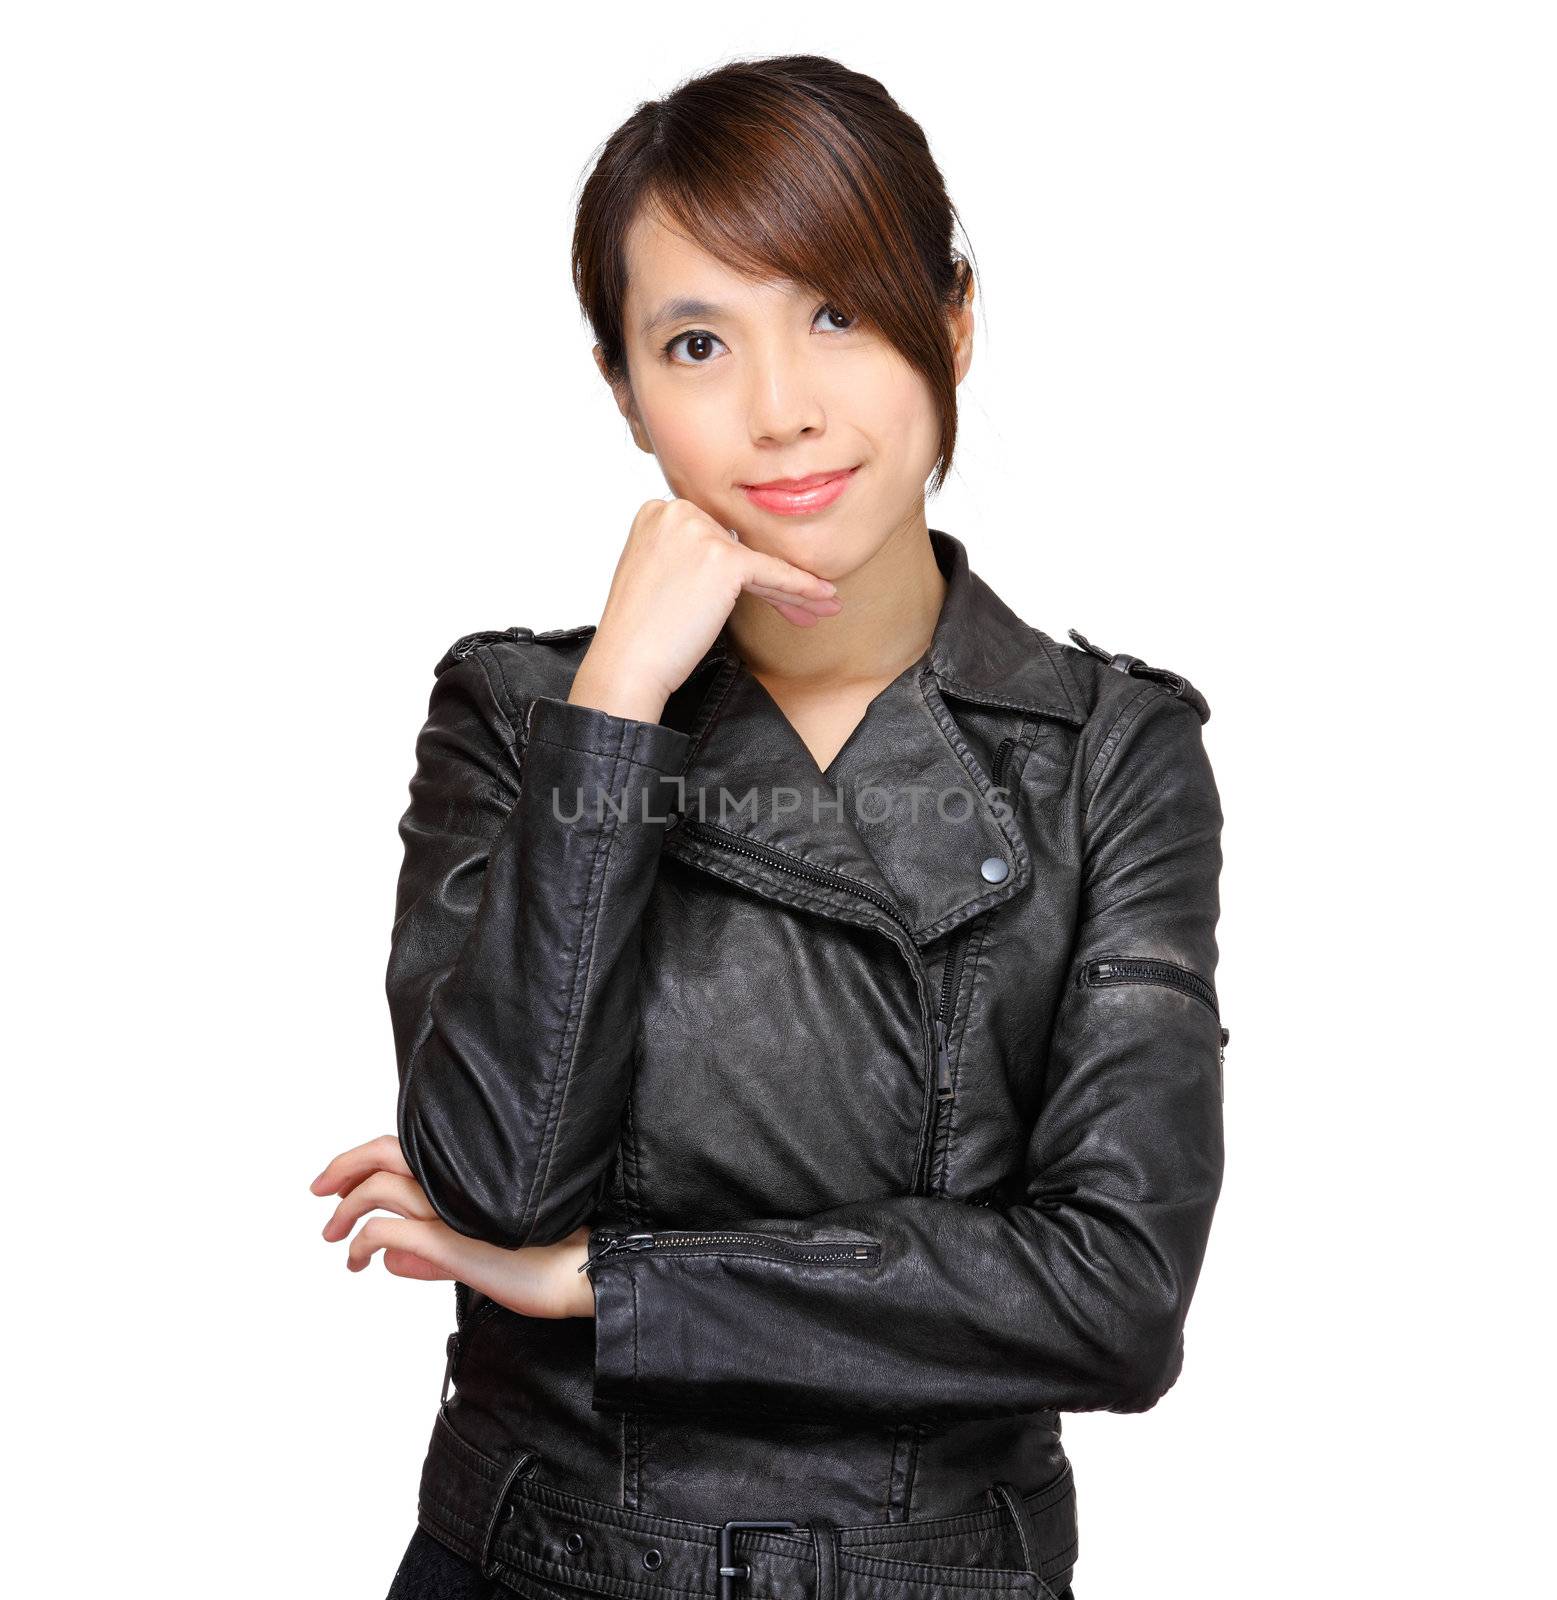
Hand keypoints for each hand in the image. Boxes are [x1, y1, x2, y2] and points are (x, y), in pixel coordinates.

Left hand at [309, 1135, 595, 1318]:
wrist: (582, 1271)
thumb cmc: (543, 1262)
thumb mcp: (477, 1255)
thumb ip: (432, 1255)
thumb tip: (389, 1259)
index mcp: (469, 1177)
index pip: (406, 1150)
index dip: (365, 1158)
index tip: (341, 1179)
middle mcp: (458, 1184)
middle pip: (385, 1153)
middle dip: (343, 1168)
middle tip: (320, 1190)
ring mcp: (453, 1209)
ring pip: (380, 1188)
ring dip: (346, 1210)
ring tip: (334, 1235)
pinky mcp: (451, 1240)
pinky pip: (387, 1230)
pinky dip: (362, 1242)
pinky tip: (358, 1259)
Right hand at [568, 496, 842, 723]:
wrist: (628, 662)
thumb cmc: (641, 632)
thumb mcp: (661, 576)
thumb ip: (691, 557)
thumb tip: (739, 562)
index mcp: (657, 511)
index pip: (718, 534)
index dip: (746, 567)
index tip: (769, 590)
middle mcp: (676, 510)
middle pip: (741, 545)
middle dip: (773, 580)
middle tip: (805, 605)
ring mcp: (698, 531)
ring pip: (759, 561)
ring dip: (793, 588)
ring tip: (821, 606)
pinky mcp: (722, 557)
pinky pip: (772, 573)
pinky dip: (800, 588)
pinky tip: (823, 598)